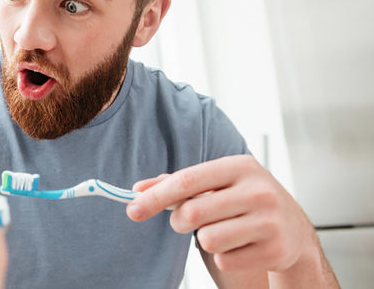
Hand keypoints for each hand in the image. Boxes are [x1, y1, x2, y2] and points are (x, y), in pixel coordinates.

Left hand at [126, 155, 315, 272]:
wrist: (295, 230)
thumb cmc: (246, 201)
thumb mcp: (218, 183)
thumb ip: (178, 184)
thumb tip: (138, 189)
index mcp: (240, 166)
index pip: (187, 180)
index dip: (156, 196)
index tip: (132, 209)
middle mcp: (259, 190)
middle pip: (193, 213)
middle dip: (180, 222)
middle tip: (188, 221)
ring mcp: (270, 221)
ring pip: (208, 240)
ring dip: (205, 240)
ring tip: (222, 232)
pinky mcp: (275, 250)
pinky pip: (225, 260)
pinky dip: (224, 257)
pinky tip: (241, 246)